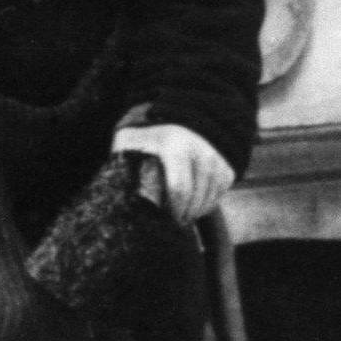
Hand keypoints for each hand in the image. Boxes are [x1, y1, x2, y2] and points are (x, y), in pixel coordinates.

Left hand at [112, 124, 234, 225]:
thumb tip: (114, 186)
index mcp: (174, 144)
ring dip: (198, 211)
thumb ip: (121, 157)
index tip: (166, 220)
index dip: (173, 209)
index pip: (179, 187)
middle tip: (174, 224)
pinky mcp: (226, 162)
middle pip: (196, 195)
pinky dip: (209, 202)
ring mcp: (216, 154)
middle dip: (185, 214)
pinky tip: (196, 207)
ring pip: (210, 195)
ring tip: (184, 217)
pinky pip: (221, 190)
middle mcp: (199, 148)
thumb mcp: (130, 138)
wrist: (179, 116)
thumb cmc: (146, 132)